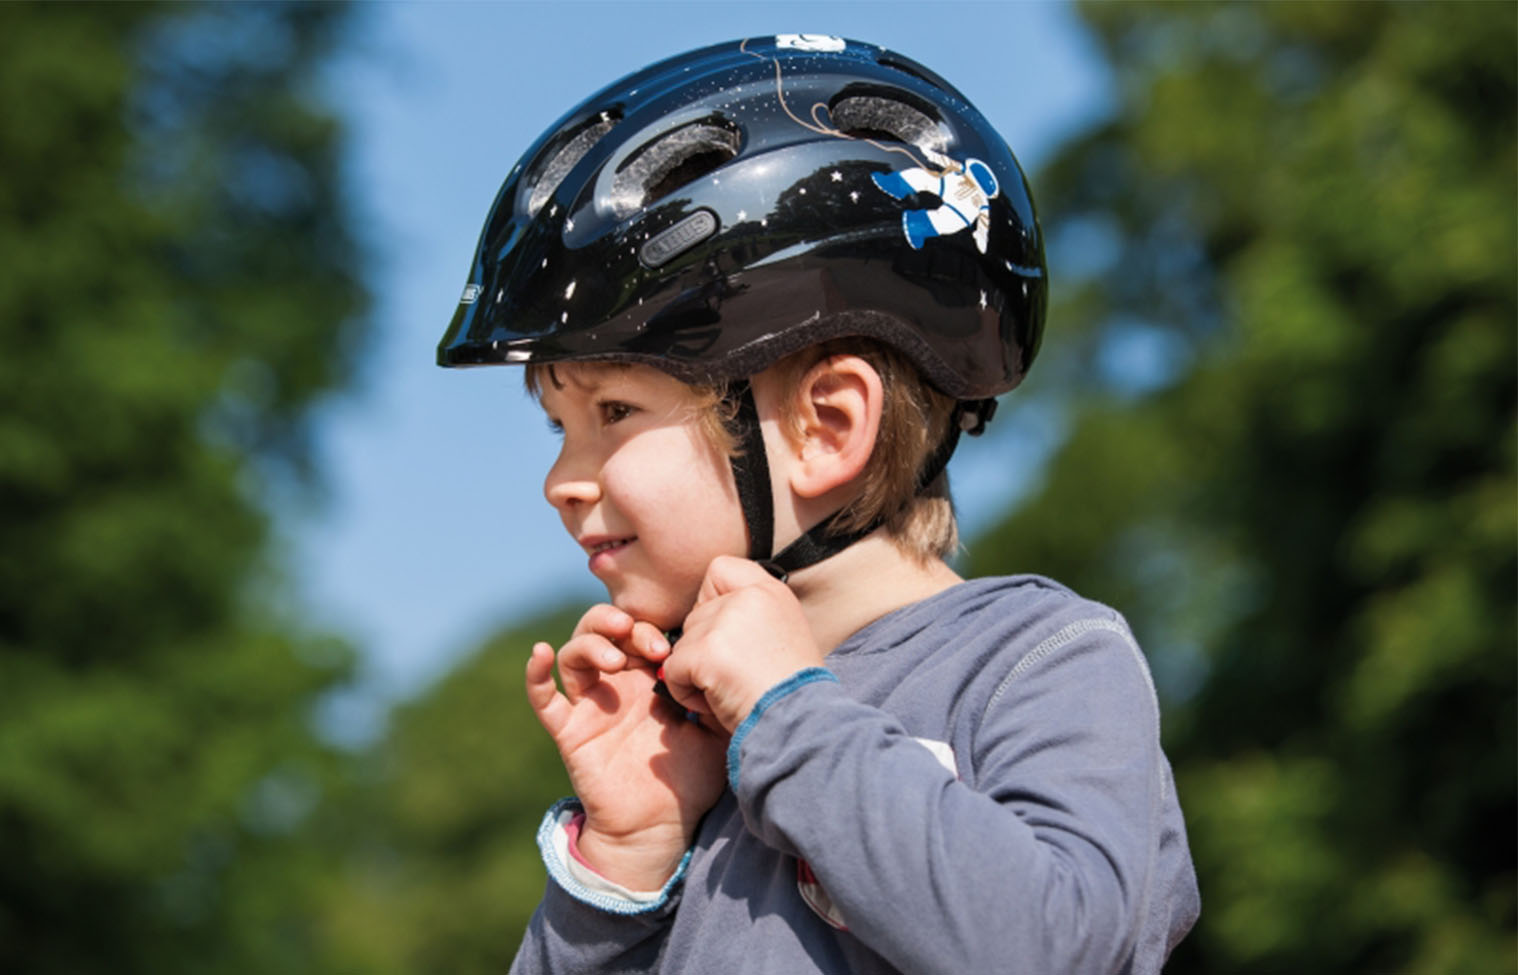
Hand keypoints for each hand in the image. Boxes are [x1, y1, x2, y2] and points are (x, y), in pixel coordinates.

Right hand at [526, 604, 726, 888]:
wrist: (661, 827)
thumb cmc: (689, 780)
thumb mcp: (714, 731)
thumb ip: (715, 696)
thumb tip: (723, 661)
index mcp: (649, 679)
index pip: (640, 632)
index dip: (650, 628)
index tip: (672, 645)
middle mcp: (617, 685)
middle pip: (605, 631)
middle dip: (623, 625)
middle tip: (650, 644)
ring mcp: (590, 705)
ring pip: (575, 653)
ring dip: (591, 643)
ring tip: (615, 658)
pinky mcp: (570, 731)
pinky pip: (543, 698)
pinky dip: (536, 673)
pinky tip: (541, 651)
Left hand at [659, 556, 825, 733]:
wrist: (800, 725)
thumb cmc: (791, 694)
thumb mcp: (783, 636)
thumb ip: (748, 618)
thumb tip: (706, 618)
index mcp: (771, 592)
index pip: (720, 569)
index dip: (711, 600)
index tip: (727, 633)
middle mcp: (749, 598)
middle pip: (696, 616)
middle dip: (704, 650)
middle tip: (736, 676)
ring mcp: (725, 623)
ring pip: (682, 645)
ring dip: (696, 674)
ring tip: (730, 691)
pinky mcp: (706, 652)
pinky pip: (672, 671)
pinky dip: (685, 693)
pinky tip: (716, 703)